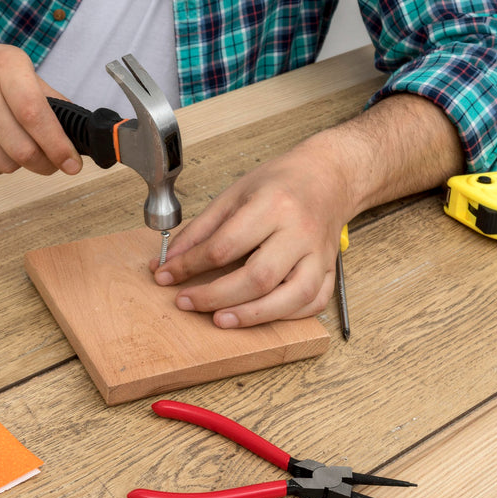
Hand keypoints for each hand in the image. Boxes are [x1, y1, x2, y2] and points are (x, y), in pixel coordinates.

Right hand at [0, 0, 82, 176]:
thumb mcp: (18, 66)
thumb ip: (47, 96)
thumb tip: (76, 126)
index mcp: (3, 70)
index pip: (38, 116)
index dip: (59, 146)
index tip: (73, 163)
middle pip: (21, 149)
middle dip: (42, 162)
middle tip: (52, 162)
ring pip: (2, 163)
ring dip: (20, 166)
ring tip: (24, 153)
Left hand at [150, 94, 463, 328]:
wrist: (328, 178)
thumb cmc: (281, 184)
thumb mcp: (234, 193)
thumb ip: (201, 229)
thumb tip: (170, 260)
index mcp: (273, 205)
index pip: (225, 246)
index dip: (189, 266)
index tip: (166, 275)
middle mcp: (299, 232)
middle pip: (257, 277)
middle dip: (215, 296)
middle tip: (185, 302)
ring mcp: (318, 256)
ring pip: (289, 298)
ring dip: (251, 316)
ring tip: (219, 320)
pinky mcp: (330, 272)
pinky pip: (311, 304)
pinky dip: (284, 316)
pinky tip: (258, 315)